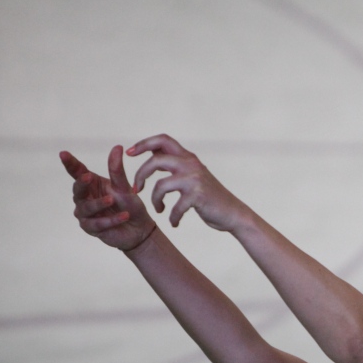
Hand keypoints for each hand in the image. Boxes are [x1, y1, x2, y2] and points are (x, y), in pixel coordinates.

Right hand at [60, 146, 156, 251]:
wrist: (138, 228)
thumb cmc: (129, 205)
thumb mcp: (123, 187)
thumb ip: (117, 170)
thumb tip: (117, 147)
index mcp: (90, 184)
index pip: (77, 172)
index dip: (70, 163)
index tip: (63, 154)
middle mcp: (84, 198)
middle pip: (77, 190)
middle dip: (82, 183)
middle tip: (89, 176)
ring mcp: (85, 214)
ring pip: (87, 208)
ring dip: (99, 204)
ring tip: (112, 199)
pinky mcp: (91, 229)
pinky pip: (98, 224)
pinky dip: (111, 220)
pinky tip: (124, 216)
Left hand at [127, 134, 248, 231]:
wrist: (233, 213)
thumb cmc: (210, 197)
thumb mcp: (193, 174)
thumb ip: (177, 164)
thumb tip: (154, 153)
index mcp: (189, 157)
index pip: (162, 140)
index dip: (143, 143)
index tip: (130, 153)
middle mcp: (191, 164)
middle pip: (155, 161)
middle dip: (140, 175)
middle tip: (136, 189)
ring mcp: (195, 179)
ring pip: (161, 185)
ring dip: (155, 200)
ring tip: (158, 209)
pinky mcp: (198, 195)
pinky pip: (175, 207)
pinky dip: (172, 217)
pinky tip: (174, 223)